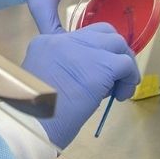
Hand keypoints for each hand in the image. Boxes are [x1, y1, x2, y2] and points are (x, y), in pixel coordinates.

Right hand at [19, 23, 141, 147]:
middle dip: (113, 53)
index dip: (93, 56)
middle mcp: (64, 40)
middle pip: (102, 33)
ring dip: (124, 65)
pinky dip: (129, 79)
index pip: (80, 38)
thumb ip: (62, 73)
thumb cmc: (32, 115)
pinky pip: (126, 65)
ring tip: (120, 89)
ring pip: (117, 43)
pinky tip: (121, 96)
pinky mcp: (101, 65)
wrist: (30, 125)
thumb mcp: (41, 83)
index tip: (94, 78)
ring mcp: (83, 50)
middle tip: (113, 78)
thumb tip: (89, 80)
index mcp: (46, 44)